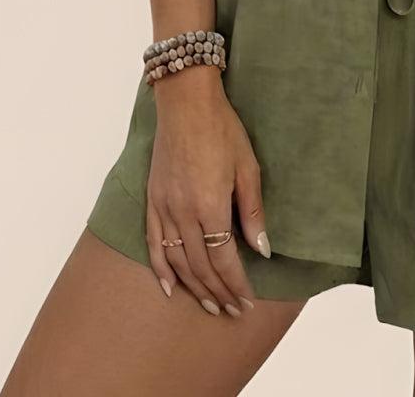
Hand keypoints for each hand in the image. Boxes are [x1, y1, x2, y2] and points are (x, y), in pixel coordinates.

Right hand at [144, 75, 268, 316]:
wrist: (186, 103)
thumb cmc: (222, 129)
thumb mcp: (247, 167)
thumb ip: (252, 211)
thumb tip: (261, 249)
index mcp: (210, 205)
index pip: (224, 259)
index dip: (236, 284)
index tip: (248, 302)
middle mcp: (183, 212)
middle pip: (201, 265)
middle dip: (219, 291)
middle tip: (233, 311)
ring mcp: (164, 207)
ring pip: (177, 260)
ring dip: (194, 287)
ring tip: (210, 305)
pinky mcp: (152, 199)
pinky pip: (153, 242)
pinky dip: (160, 268)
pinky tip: (169, 287)